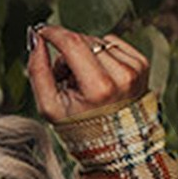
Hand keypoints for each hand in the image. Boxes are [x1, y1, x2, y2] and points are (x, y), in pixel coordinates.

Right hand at [27, 24, 149, 123]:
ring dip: (86, 55)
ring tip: (84, 83)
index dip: (54, 34)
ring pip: (98, 41)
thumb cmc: (80, 130)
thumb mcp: (50, 109)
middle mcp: (121, 76)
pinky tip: (100, 78)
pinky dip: (102, 56)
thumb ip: (38, 72)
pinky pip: (114, 44)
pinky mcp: (141, 65)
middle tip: (66, 80)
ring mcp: (134, 70)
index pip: (73, 45)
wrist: (114, 146)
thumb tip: (36, 40)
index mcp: (99, 89)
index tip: (42, 32)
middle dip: (68, 54)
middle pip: (84, 42)